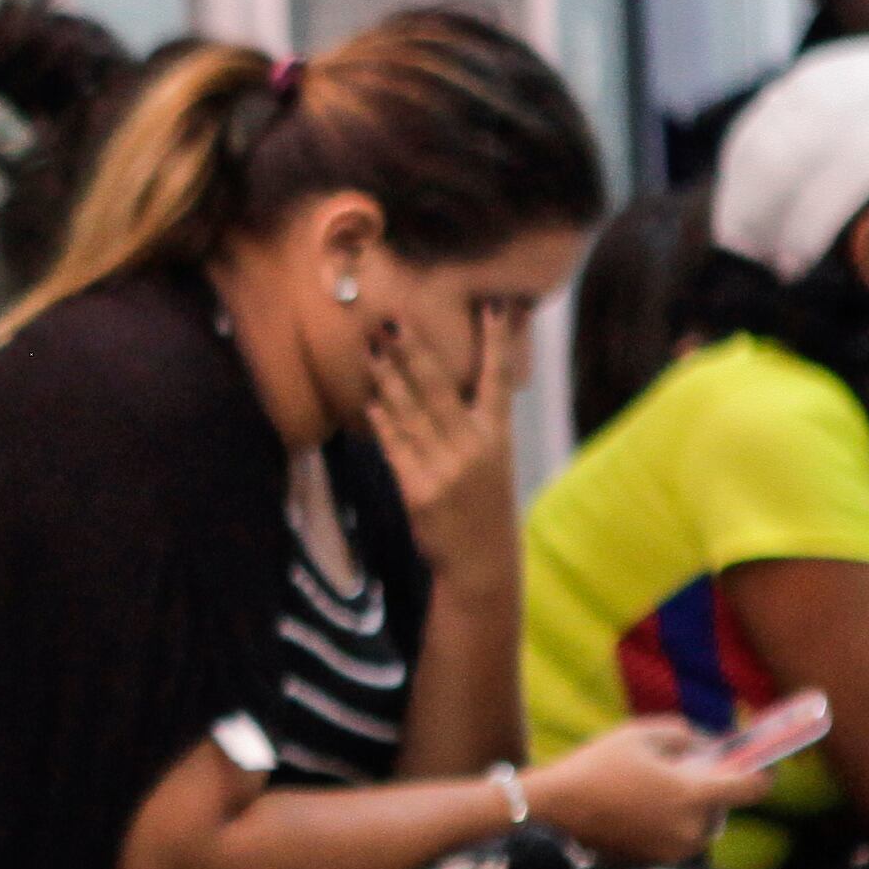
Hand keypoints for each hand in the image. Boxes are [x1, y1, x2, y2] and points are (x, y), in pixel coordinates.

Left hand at [366, 299, 528, 576]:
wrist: (480, 562)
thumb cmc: (483, 506)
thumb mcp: (494, 462)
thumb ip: (474, 424)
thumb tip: (443, 383)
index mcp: (497, 437)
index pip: (498, 381)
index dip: (496, 343)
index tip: (493, 306)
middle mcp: (473, 448)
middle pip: (439, 389)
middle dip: (414, 351)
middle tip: (392, 318)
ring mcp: (445, 469)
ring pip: (411, 413)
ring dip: (388, 378)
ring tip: (370, 348)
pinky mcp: (419, 491)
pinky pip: (396, 448)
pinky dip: (383, 422)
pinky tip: (370, 401)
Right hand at [520, 718, 768, 868]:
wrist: (553, 808)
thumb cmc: (597, 766)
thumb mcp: (643, 734)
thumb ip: (687, 735)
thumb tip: (709, 746)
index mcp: (693, 795)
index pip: (752, 789)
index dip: (764, 775)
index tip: (763, 765)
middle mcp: (690, 829)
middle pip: (723, 810)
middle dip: (714, 790)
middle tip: (692, 772)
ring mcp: (672, 850)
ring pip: (701, 828)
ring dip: (693, 810)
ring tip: (662, 791)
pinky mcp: (654, 861)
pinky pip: (678, 841)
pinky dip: (672, 826)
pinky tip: (645, 808)